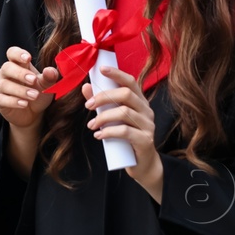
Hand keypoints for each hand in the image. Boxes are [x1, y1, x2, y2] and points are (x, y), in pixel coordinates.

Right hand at [0, 47, 59, 129]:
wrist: (34, 114)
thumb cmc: (39, 93)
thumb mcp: (47, 85)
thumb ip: (49, 77)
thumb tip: (50, 71)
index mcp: (19, 65)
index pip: (12, 53)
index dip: (17, 54)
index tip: (28, 58)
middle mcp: (7, 74)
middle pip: (6, 67)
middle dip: (20, 73)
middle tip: (33, 79)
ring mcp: (2, 88)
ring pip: (4, 84)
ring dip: (20, 90)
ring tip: (34, 95)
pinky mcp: (0, 102)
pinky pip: (2, 99)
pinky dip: (13, 101)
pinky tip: (24, 104)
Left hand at [85, 64, 160, 201]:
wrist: (142, 164)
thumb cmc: (126, 139)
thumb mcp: (113, 119)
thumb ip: (101, 104)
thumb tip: (85, 87)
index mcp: (139, 102)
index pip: (130, 81)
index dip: (117, 73)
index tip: (101, 69)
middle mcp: (146, 110)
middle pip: (126, 94)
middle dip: (104, 97)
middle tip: (88, 106)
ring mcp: (148, 125)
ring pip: (125, 112)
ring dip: (103, 117)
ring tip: (91, 125)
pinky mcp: (145, 140)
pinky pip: (126, 131)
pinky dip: (110, 132)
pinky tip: (99, 136)